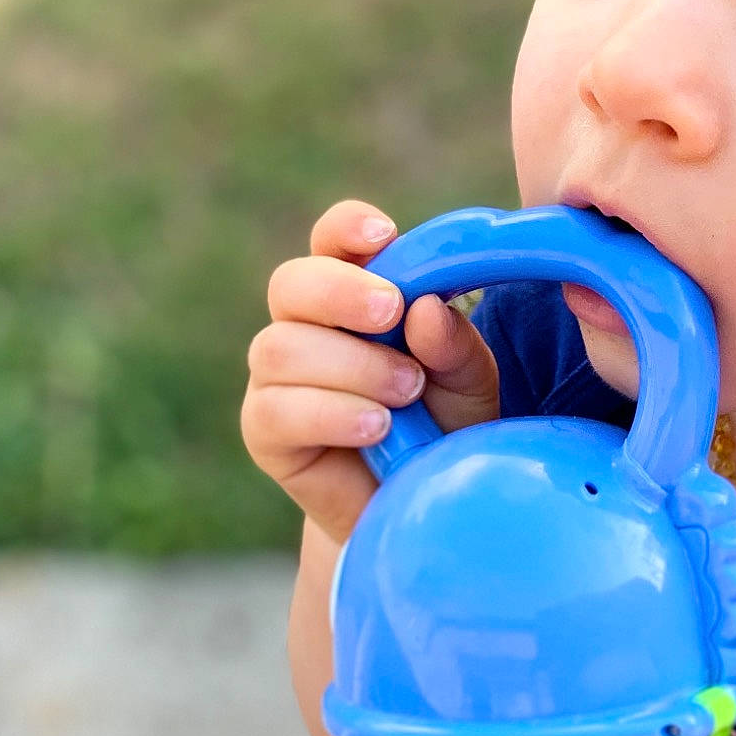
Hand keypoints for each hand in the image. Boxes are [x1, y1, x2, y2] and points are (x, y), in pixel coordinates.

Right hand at [243, 199, 500, 542]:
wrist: (418, 507)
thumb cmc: (445, 430)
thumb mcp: (469, 386)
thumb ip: (455, 347)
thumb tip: (427, 309)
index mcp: (354, 295)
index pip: (333, 241)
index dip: (347, 228)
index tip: (384, 234)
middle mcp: (306, 327)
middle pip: (292, 283)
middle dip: (341, 293)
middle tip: (392, 313)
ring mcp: (279, 379)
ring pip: (281, 347)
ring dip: (351, 365)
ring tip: (406, 394)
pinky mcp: (266, 432)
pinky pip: (275, 408)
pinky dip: (330, 412)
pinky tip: (375, 426)